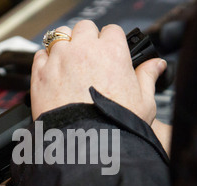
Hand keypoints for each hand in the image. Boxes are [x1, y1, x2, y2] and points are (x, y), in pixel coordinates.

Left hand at [30, 20, 166, 123]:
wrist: (86, 145)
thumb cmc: (115, 126)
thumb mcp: (144, 102)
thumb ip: (148, 77)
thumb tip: (156, 65)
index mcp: (112, 52)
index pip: (111, 31)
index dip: (111, 42)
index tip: (109, 53)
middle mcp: (84, 50)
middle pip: (84, 28)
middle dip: (87, 39)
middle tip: (89, 59)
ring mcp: (60, 59)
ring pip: (60, 35)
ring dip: (65, 45)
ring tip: (70, 63)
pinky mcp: (40, 73)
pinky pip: (40, 54)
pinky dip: (46, 59)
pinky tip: (53, 73)